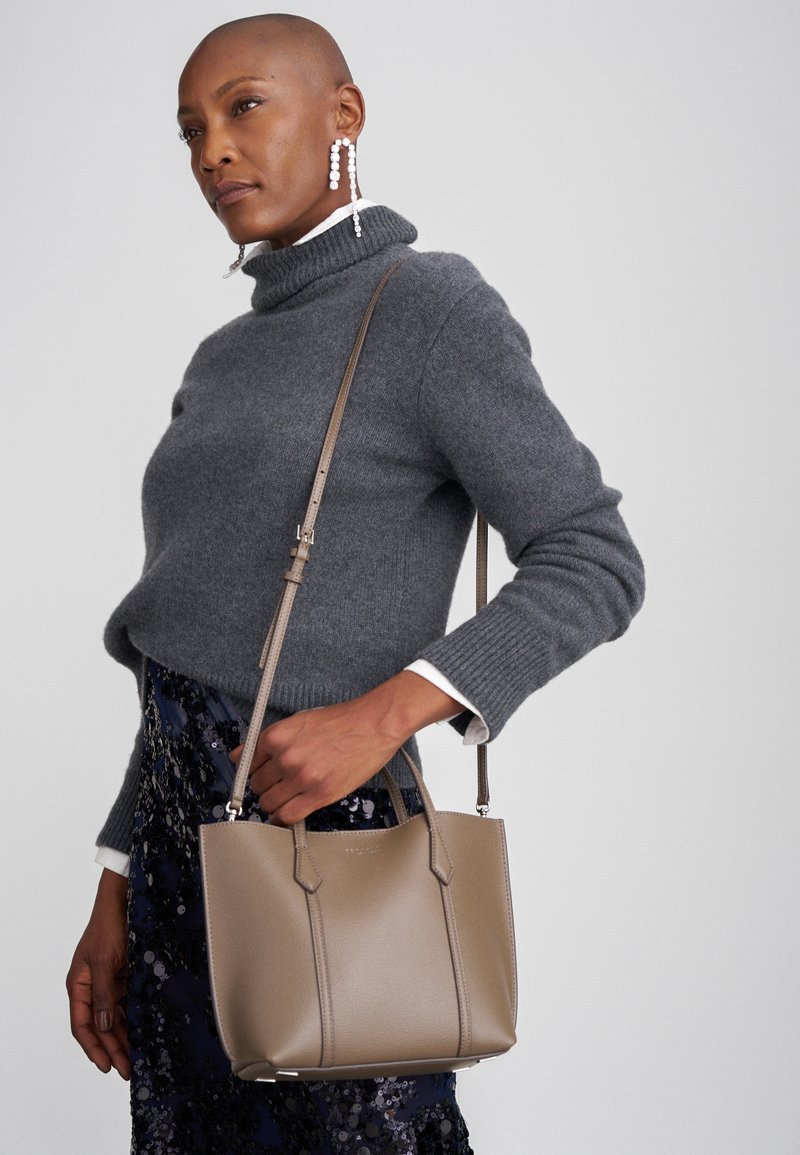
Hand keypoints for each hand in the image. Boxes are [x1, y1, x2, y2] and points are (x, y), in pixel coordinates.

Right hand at [66, 867, 129, 1079]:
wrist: (125, 899)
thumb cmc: (109, 926)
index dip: (93, 1047)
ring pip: (115, 1017)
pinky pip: (128, 1003)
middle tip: (127, 1069)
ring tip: (136, 1057)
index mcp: (79, 985)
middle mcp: (92, 987)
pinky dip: (134, 1018)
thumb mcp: (104, 962)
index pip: (83, 1025)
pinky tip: (143, 1031)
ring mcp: (109, 982)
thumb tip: (104, 1027)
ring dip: (124, 1037)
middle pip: (101, 1026)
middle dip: (112, 1048)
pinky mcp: (125, 976)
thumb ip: (104, 996)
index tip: (106, 1066)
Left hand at [229, 694, 405, 826]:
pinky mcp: (319, 794)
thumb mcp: (298, 721)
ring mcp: (301, 778)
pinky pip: (288, 816)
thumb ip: (269, 741)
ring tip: (286, 797)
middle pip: (257, 785)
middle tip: (278, 784)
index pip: (245, 764)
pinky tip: (287, 814)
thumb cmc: (341, 721)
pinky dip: (282, 819)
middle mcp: (285, 757)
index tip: (255, 777)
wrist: (373, 724)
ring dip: (273, 804)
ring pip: (268, 803)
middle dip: (265, 787)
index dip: (252, 771)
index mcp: (276, 736)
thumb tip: (241, 756)